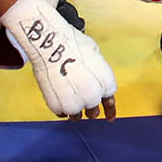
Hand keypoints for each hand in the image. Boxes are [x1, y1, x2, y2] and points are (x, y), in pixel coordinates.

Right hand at [0, 0, 116, 117]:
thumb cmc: (72, 44)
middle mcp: (93, 96)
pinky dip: (60, 107)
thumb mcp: (95, 56)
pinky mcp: (58, 105)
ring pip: (77, 116)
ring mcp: (75, 103)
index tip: (109, 117)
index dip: (109, 108)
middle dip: (90, 107)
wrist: (51, 44)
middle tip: (82, 99)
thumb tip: (95, 80)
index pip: (110, 101)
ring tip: (69, 99)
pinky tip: (58, 95)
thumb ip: (99, 74)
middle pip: (93, 110)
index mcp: (106, 83)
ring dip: (75, 110)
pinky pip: (61, 112)